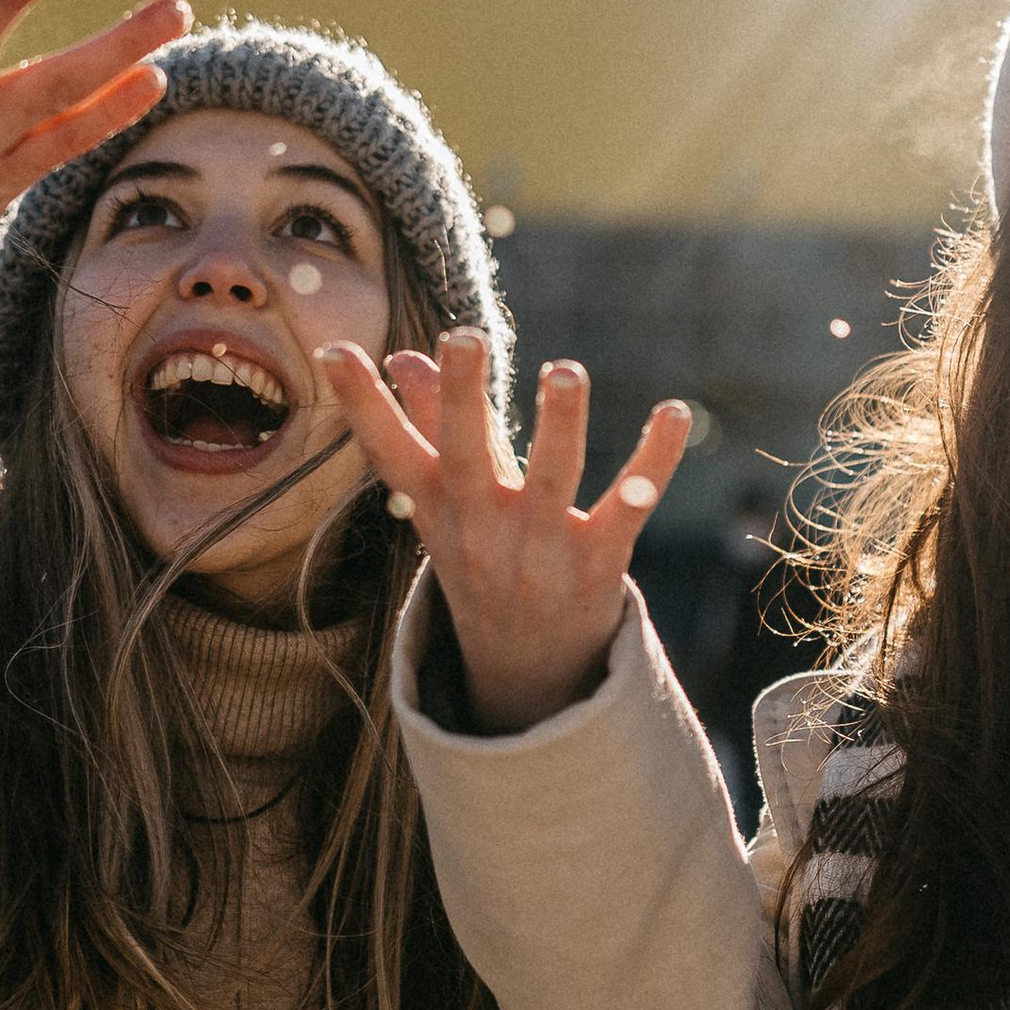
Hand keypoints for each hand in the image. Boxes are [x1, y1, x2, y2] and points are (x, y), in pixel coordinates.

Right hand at [316, 325, 692, 732]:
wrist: (526, 671)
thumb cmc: (481, 562)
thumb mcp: (444, 505)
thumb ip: (428, 428)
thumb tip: (403, 356)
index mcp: (438, 507)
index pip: (390, 452)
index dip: (361, 405)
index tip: (336, 352)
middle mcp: (483, 528)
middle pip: (466, 458)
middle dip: (461, 399)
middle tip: (461, 338)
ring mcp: (540, 550)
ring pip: (550, 481)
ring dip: (559, 426)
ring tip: (565, 371)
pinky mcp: (597, 564)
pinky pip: (626, 512)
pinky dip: (651, 466)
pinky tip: (673, 413)